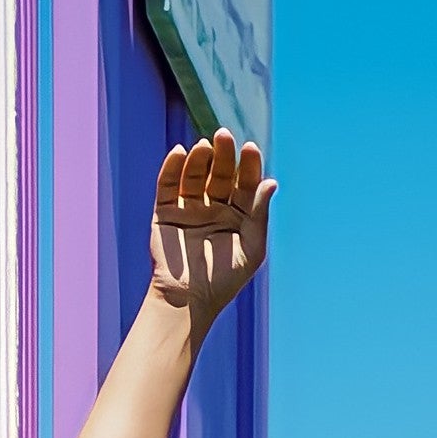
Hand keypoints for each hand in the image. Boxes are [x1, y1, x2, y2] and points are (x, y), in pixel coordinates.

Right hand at [149, 129, 274, 326]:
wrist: (188, 301)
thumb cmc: (224, 281)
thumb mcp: (251, 248)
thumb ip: (259, 214)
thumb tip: (271, 181)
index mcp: (238, 216)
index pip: (245, 183)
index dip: (248, 165)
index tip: (250, 148)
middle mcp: (214, 207)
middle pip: (220, 173)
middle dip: (223, 155)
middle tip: (224, 135)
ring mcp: (189, 208)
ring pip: (195, 175)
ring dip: (199, 159)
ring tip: (204, 146)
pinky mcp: (165, 212)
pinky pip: (168, 184)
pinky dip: (172, 167)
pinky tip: (180, 152)